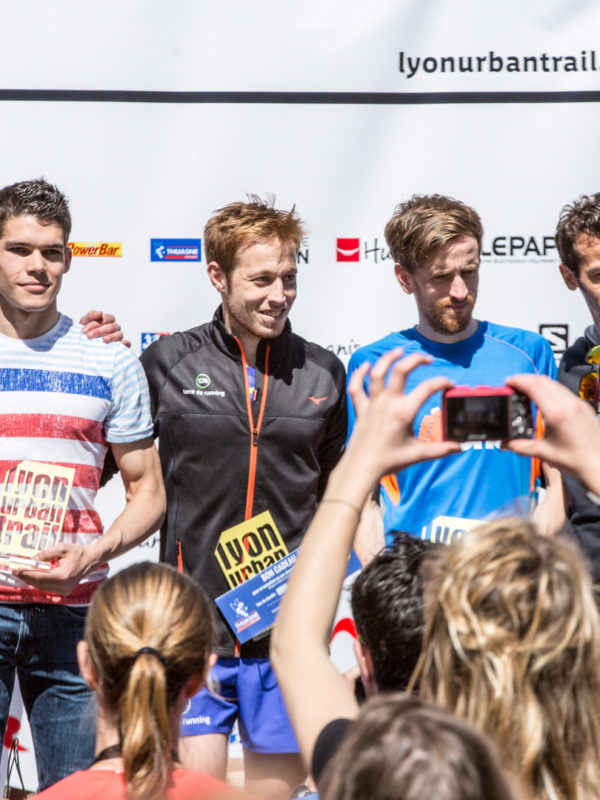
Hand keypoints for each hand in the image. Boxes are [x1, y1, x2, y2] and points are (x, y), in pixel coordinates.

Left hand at [13, 543, 96, 596]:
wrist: (91, 560)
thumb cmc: (78, 552)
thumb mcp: (62, 548)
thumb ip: (47, 554)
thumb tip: (33, 559)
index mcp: (63, 575)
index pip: (40, 577)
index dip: (27, 574)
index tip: (17, 570)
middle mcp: (63, 586)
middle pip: (39, 584)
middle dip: (27, 577)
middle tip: (16, 571)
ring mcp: (64, 590)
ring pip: (42, 587)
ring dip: (32, 580)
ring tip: (22, 573)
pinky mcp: (64, 591)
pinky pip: (48, 587)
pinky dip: (40, 582)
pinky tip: (33, 576)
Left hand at [80, 309, 130, 346]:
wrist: (83, 346)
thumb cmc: (86, 333)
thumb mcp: (84, 324)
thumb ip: (90, 316)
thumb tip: (99, 313)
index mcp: (107, 320)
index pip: (106, 318)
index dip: (95, 323)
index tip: (84, 330)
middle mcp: (114, 327)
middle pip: (112, 326)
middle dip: (99, 331)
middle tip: (88, 336)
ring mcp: (118, 337)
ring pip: (119, 334)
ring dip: (111, 337)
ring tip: (103, 340)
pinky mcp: (121, 346)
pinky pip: (126, 344)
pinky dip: (124, 343)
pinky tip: (120, 345)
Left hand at [347, 348, 460, 478]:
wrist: (362, 468)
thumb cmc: (389, 461)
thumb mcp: (418, 454)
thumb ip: (441, 449)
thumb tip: (460, 447)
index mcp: (403, 412)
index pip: (427, 389)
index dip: (442, 383)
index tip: (449, 385)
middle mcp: (388, 403)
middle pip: (401, 370)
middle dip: (416, 359)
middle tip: (427, 359)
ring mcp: (372, 404)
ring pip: (377, 373)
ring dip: (388, 358)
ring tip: (400, 351)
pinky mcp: (361, 408)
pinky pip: (357, 387)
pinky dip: (360, 374)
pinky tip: (367, 366)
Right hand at [506, 373, 599, 491]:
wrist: (599, 464)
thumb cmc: (576, 460)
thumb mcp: (543, 453)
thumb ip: (520, 446)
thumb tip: (505, 443)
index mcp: (557, 413)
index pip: (534, 386)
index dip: (519, 381)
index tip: (508, 382)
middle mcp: (569, 404)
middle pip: (543, 380)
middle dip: (526, 379)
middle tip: (514, 384)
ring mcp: (578, 404)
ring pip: (555, 384)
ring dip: (538, 383)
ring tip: (526, 389)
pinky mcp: (584, 407)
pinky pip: (564, 391)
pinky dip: (550, 389)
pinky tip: (544, 398)